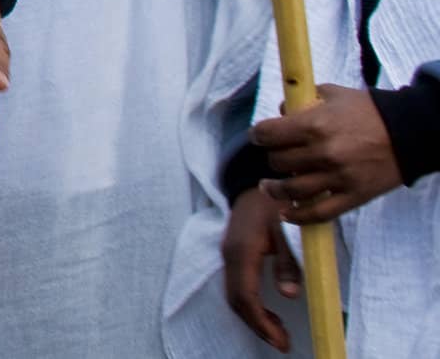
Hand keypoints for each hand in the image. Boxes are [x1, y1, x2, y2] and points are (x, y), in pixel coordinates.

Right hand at [222, 187, 300, 351]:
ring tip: (278, 331)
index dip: (261, 322)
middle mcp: (230, 254)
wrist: (255, 177)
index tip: (281, 341)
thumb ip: (289, 261)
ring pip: (234, 294)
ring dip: (254, 316)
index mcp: (242, 251)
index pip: (245, 296)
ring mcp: (229, 253)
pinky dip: (250, 304)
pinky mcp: (233, 252)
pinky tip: (267, 311)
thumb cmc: (276, 202)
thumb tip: (289, 295)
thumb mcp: (289, 229)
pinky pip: (236, 285)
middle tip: (282, 342)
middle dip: (257, 324)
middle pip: (236, 300)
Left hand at [254, 83, 402, 221]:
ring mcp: (338, 177)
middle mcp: (323, 153)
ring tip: (268, 187)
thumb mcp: (333, 94)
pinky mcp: (353, 196)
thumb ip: (304, 99)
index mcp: (314, 125)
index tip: (259, 136)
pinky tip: (286, 213)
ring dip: (275, 189)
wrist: (409, 133)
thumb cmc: (369, 110)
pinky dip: (299, 216)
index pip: (268, 134)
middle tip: (276, 156)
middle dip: (273, 157)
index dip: (259, 135)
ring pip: (293, 190)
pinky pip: (319, 213)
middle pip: (278, 162)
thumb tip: (282, 110)